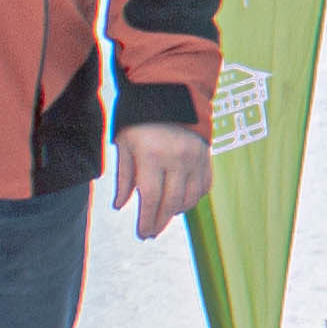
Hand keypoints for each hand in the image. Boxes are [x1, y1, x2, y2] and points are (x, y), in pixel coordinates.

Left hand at [111, 123, 211, 241]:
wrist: (170, 93)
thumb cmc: (140, 119)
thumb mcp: (124, 144)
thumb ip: (124, 177)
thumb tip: (120, 206)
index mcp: (152, 155)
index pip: (151, 198)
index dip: (146, 220)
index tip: (141, 234)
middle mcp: (177, 159)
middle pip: (171, 203)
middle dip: (160, 222)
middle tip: (150, 233)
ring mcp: (195, 158)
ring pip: (190, 198)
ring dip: (176, 212)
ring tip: (163, 217)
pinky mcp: (206, 157)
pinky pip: (204, 187)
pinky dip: (193, 199)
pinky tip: (180, 202)